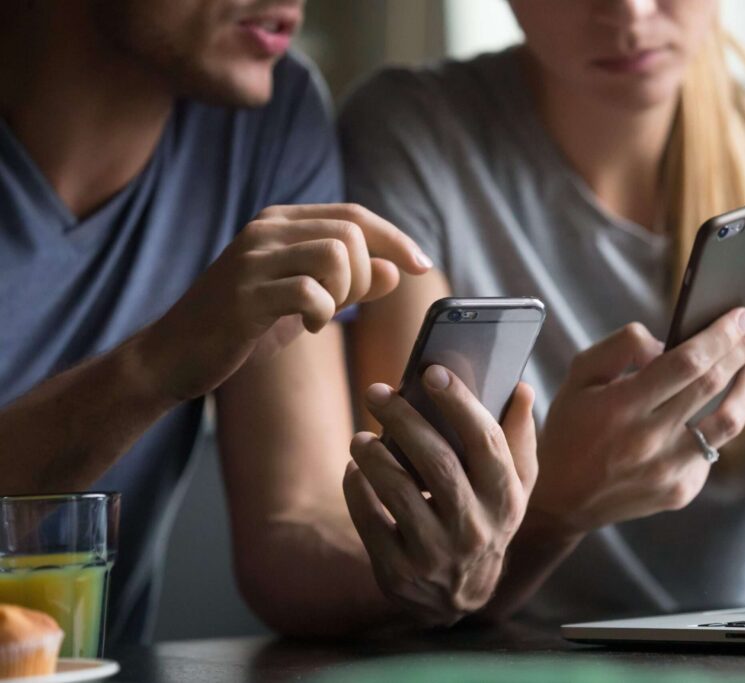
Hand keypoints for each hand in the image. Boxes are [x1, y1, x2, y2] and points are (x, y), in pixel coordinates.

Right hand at [140, 203, 430, 400]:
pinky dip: (322, 313)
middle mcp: (265, 229)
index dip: (395, 239)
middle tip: (341, 306)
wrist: (172, 356)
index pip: (354, 215)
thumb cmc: (242, 328)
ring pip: (336, 253)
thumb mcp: (302, 301)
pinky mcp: (244, 294)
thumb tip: (395, 270)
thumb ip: (349, 283)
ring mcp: (252, 258)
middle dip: (364, 276)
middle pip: (352, 232)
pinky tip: (306, 328)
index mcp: (280, 222)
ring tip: (320, 315)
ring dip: (344, 292)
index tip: (422, 266)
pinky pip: (310, 290)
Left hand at [343, 367, 536, 625]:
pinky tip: (354, 469)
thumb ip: (518, 437)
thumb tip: (520, 387)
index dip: (459, 404)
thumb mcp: (512, 486)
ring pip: (399, 492)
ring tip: (360, 437)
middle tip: (377, 392)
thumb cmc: (487, 519)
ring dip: (374, 457)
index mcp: (505, 498)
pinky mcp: (399, 572)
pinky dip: (358, 490)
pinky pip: (370, 521)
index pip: (486, 442)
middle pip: (437, 462)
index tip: (432, 372)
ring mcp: (436, 553)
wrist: (462, 596)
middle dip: (404, 420)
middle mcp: (475, 527)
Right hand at [529, 311, 744, 536]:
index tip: (744, 314)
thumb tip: (667, 343)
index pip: (686, 362)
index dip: (721, 335)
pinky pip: (712, 449)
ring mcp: (668, 470)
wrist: (562, 498)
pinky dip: (718, 423)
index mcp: (620, 406)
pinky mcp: (681, 490)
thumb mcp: (579, 375)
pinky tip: (717, 407)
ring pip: (728, 422)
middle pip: (713, 385)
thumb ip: (621, 347)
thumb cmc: (570, 429)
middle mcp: (648, 440)